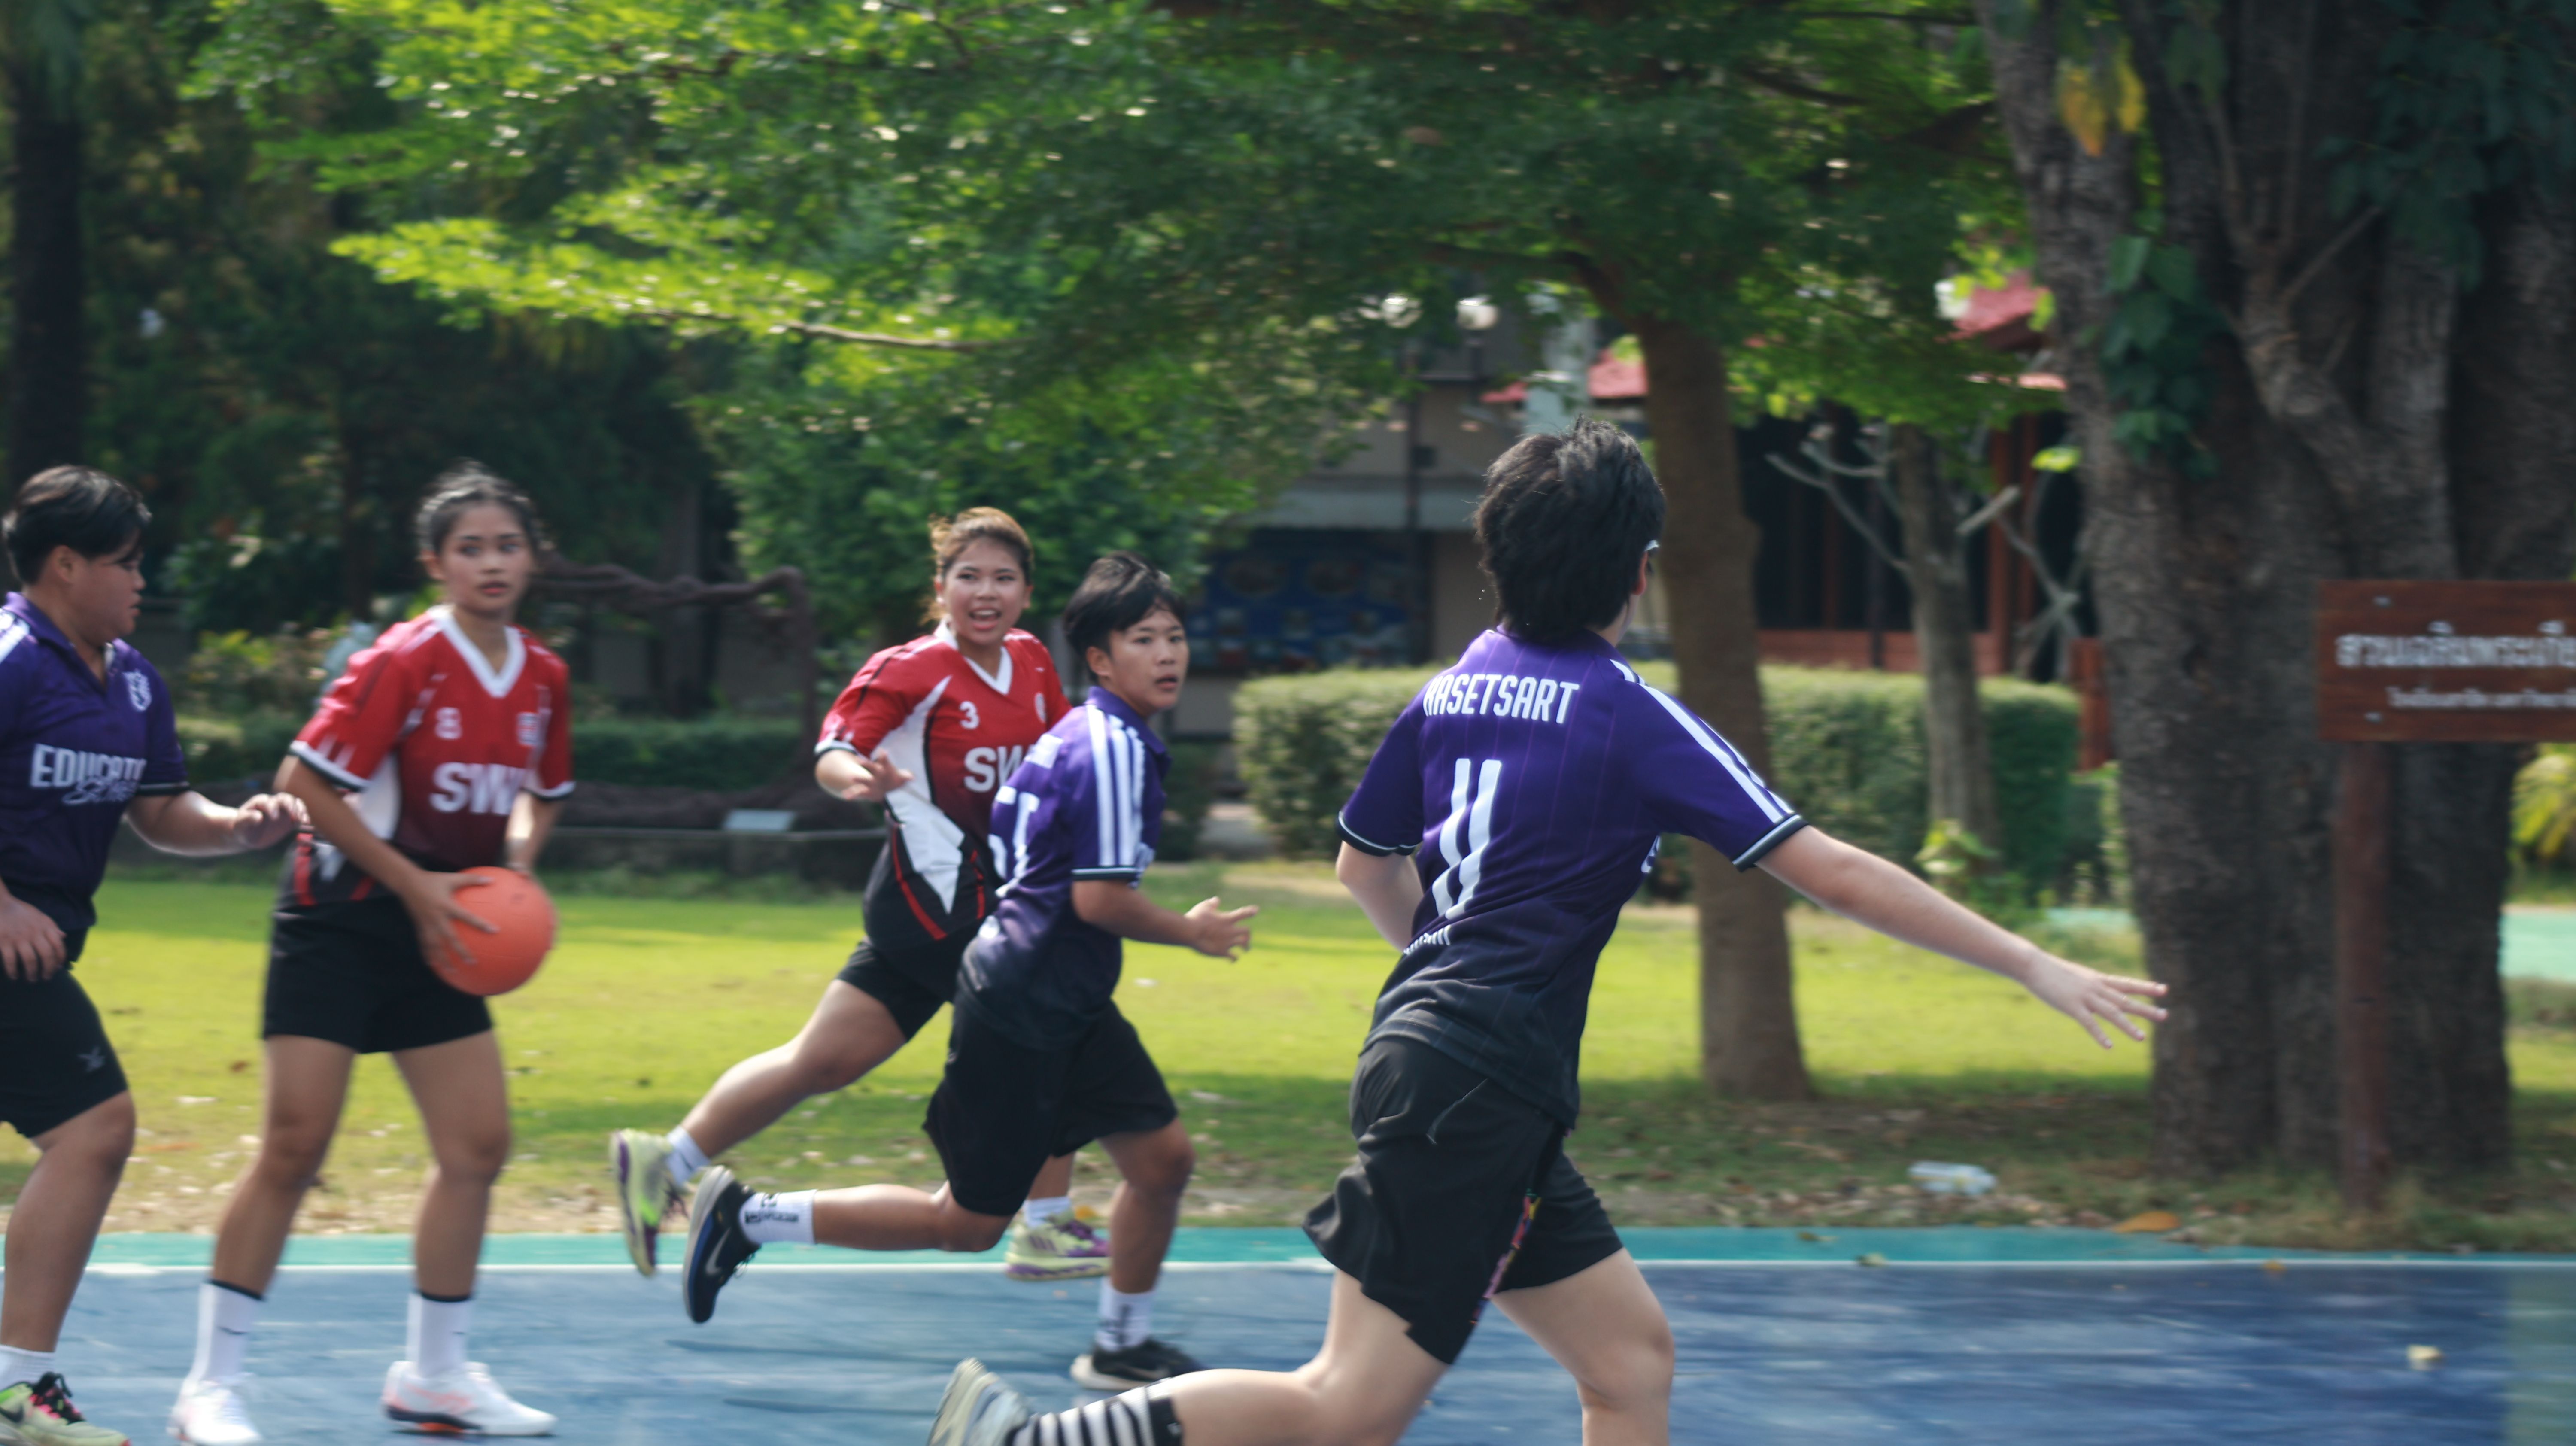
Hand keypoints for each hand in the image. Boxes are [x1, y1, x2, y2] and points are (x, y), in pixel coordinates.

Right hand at [0, 897, 66, 981]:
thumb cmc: (21, 911)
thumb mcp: (39, 915)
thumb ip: (51, 926)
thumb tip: (63, 936)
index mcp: (45, 927)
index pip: (58, 945)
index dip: (60, 958)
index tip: (59, 967)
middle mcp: (34, 933)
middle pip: (47, 955)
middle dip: (48, 969)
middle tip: (46, 977)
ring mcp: (19, 938)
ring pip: (30, 960)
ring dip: (32, 972)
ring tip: (32, 979)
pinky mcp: (4, 941)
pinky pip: (11, 960)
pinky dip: (13, 970)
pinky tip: (14, 976)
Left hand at [229, 792, 307, 849]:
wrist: (248, 835)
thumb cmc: (242, 828)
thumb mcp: (241, 825)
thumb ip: (248, 819)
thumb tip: (259, 817)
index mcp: (259, 802)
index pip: (268, 801)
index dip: (272, 808)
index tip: (274, 818)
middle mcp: (273, 803)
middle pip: (284, 798)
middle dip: (290, 806)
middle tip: (293, 816)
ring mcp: (282, 810)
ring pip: (294, 803)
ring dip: (300, 810)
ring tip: (302, 820)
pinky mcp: (289, 818)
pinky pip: (299, 813)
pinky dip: (304, 816)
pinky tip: (306, 824)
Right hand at [401, 870, 498, 970]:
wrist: (407, 883)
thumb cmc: (433, 879)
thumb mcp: (453, 877)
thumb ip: (472, 879)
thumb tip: (492, 879)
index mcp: (446, 905)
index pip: (466, 916)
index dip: (480, 924)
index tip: (495, 931)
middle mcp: (436, 917)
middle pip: (450, 938)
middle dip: (460, 951)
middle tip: (472, 962)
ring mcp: (426, 924)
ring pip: (435, 946)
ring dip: (443, 959)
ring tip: (452, 972)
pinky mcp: (419, 927)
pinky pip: (424, 944)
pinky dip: (428, 955)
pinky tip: (433, 965)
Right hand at [835, 750, 915, 803]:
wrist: (883, 786)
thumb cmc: (893, 779)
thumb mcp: (901, 778)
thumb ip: (905, 776)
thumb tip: (911, 777)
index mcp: (884, 768)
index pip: (884, 761)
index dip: (884, 757)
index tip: (883, 752)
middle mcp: (875, 773)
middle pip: (870, 767)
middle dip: (866, 764)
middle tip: (858, 760)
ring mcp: (869, 781)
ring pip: (863, 779)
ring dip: (857, 778)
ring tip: (850, 777)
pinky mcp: (865, 790)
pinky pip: (858, 792)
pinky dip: (851, 794)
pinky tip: (845, 797)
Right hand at [1184, 896, 1257, 959]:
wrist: (1190, 932)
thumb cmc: (1195, 918)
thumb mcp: (1203, 907)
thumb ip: (1212, 904)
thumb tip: (1217, 900)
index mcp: (1228, 918)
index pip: (1244, 913)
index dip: (1250, 912)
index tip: (1256, 911)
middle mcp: (1231, 930)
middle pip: (1247, 931)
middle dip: (1247, 934)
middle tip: (1246, 937)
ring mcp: (1227, 942)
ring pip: (1243, 944)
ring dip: (1246, 947)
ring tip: (1246, 949)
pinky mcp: (1222, 952)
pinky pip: (1233, 957)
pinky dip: (1234, 958)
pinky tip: (1233, 960)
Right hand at [2020, 951, 2167, 1048]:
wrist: (2032, 964)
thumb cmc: (2049, 969)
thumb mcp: (2074, 975)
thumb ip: (2085, 984)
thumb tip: (2092, 988)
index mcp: (2097, 979)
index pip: (2127, 983)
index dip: (2146, 987)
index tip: (2163, 990)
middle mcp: (2096, 988)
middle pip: (2125, 1000)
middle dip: (2146, 1009)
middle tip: (2165, 1015)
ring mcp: (2084, 997)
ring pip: (2111, 1012)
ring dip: (2127, 1026)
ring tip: (2142, 1038)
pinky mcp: (2071, 1006)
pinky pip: (2089, 1023)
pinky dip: (2099, 1035)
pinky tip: (2108, 1046)